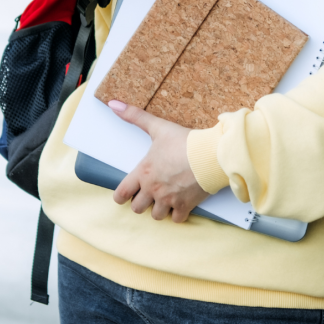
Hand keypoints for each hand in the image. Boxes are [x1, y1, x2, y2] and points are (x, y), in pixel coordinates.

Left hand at [108, 100, 209, 221]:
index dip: (121, 196)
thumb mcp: (158, 127)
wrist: (210, 154)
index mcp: (143, 173)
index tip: (125, 194)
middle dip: (141, 202)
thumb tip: (113, 104)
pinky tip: (180, 203)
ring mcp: (169, 200)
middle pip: (137, 208)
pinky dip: (178, 214)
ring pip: (156, 216)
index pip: (121, 194)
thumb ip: (134, 116)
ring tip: (165, 198)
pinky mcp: (185, 206)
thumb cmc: (184, 141)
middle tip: (149, 193)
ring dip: (159, 209)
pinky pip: (176, 219)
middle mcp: (153, 190)